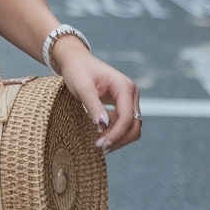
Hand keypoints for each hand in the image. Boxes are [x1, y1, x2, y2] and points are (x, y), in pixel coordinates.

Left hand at [52, 37, 141, 153]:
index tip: (100, 146)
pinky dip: (114, 133)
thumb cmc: (77, 70)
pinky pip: (124, 124)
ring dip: (118, 138)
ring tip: (99, 145)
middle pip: (134, 125)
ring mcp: (129, 99)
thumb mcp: (82, 87)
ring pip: (131, 127)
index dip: (115, 134)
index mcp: (124, 87)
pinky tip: (100, 137)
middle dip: (118, 139)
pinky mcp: (123, 105)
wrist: (75, 60)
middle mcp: (131, 93)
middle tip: (99, 149)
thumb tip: (103, 126)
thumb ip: (93, 106)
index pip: (127, 118)